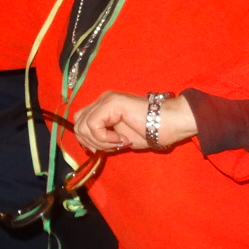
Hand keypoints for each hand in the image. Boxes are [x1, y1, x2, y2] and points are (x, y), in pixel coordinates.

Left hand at [72, 91, 194, 152]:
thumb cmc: (150, 132)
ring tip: (120, 142)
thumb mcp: (120, 138)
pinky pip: (94, 125)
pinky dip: (105, 137)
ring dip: (100, 141)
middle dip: (91, 142)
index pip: (80, 122)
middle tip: (113, 146)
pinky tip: (121, 139)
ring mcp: (106, 99)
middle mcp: (102, 100)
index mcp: (104, 107)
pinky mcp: (111, 103)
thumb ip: (103, 137)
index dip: (88, 139)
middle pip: (78, 124)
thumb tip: (88, 145)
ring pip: (83, 126)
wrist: (170, 124)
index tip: (107, 149)